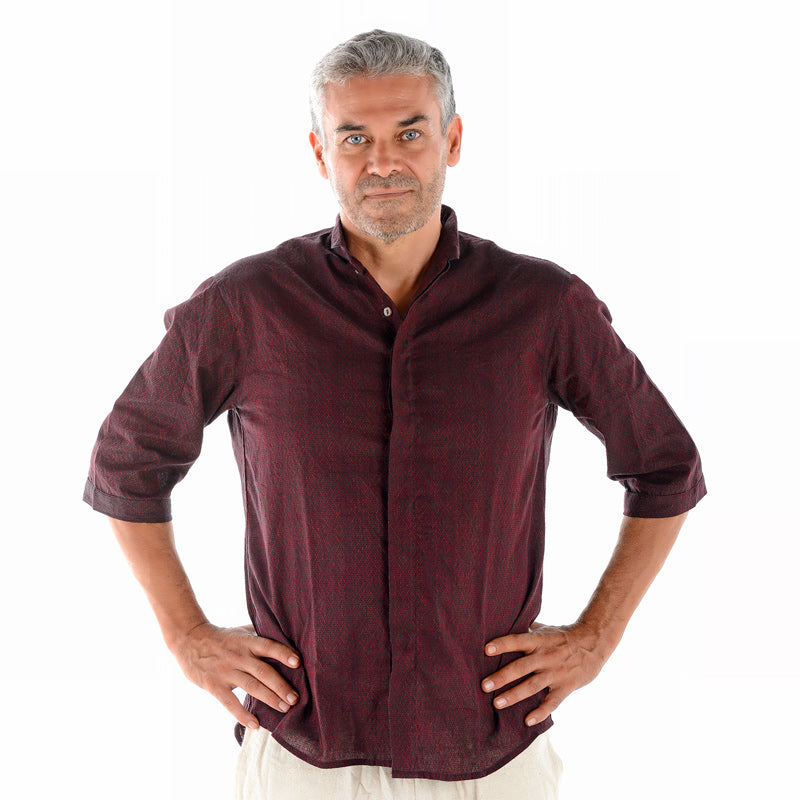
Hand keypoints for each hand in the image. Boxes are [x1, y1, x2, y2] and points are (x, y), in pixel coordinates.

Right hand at [170, 622, 301, 729]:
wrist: (189, 640)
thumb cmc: (222, 637)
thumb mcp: (240, 631)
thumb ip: (259, 635)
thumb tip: (285, 635)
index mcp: (247, 641)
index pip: (268, 646)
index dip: (283, 653)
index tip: (298, 662)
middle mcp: (238, 656)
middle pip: (263, 671)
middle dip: (281, 686)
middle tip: (295, 699)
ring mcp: (226, 671)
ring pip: (251, 687)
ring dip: (269, 699)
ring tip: (284, 709)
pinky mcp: (214, 685)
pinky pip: (230, 703)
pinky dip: (243, 715)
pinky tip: (256, 724)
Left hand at [482, 621, 607, 726]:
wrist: (594, 642)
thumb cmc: (564, 635)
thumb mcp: (546, 628)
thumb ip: (527, 630)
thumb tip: (505, 624)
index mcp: (539, 640)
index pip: (517, 641)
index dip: (502, 645)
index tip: (486, 650)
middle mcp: (546, 656)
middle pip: (521, 667)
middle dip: (502, 677)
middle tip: (484, 685)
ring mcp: (556, 673)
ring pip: (532, 686)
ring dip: (514, 695)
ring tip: (497, 703)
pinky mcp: (566, 686)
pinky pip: (552, 702)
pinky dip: (540, 712)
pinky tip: (527, 721)